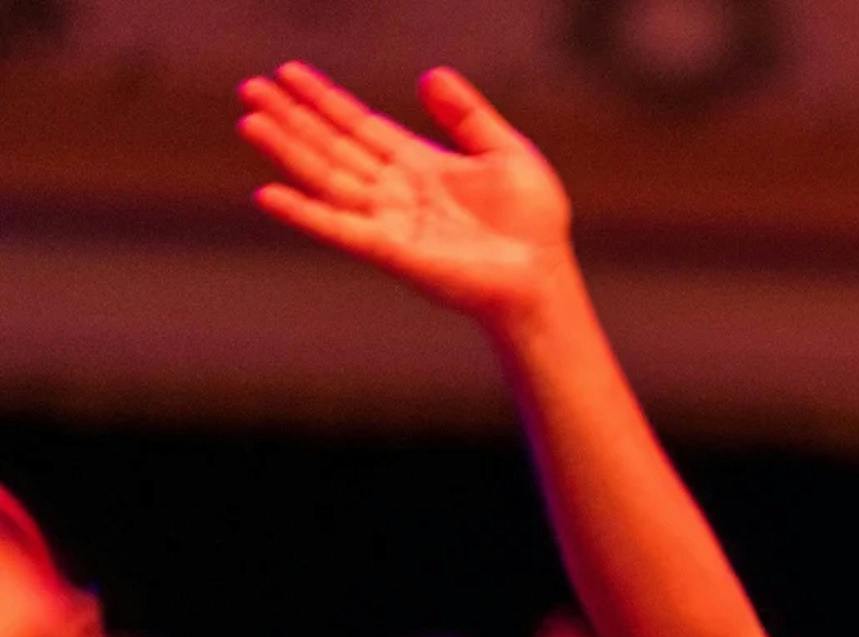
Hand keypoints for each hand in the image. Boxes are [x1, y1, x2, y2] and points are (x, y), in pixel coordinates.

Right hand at [238, 62, 574, 321]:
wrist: (543, 276)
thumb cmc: (532, 223)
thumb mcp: (506, 152)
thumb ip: (467, 116)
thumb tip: (430, 74)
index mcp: (419, 164)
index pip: (359, 125)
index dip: (324, 99)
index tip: (287, 72)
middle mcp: (395, 191)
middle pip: (332, 146)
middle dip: (292, 117)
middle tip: (249, 87)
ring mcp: (389, 221)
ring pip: (327, 178)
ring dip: (288, 152)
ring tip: (250, 121)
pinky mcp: (391, 251)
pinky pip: (340, 229)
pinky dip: (304, 214)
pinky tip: (268, 195)